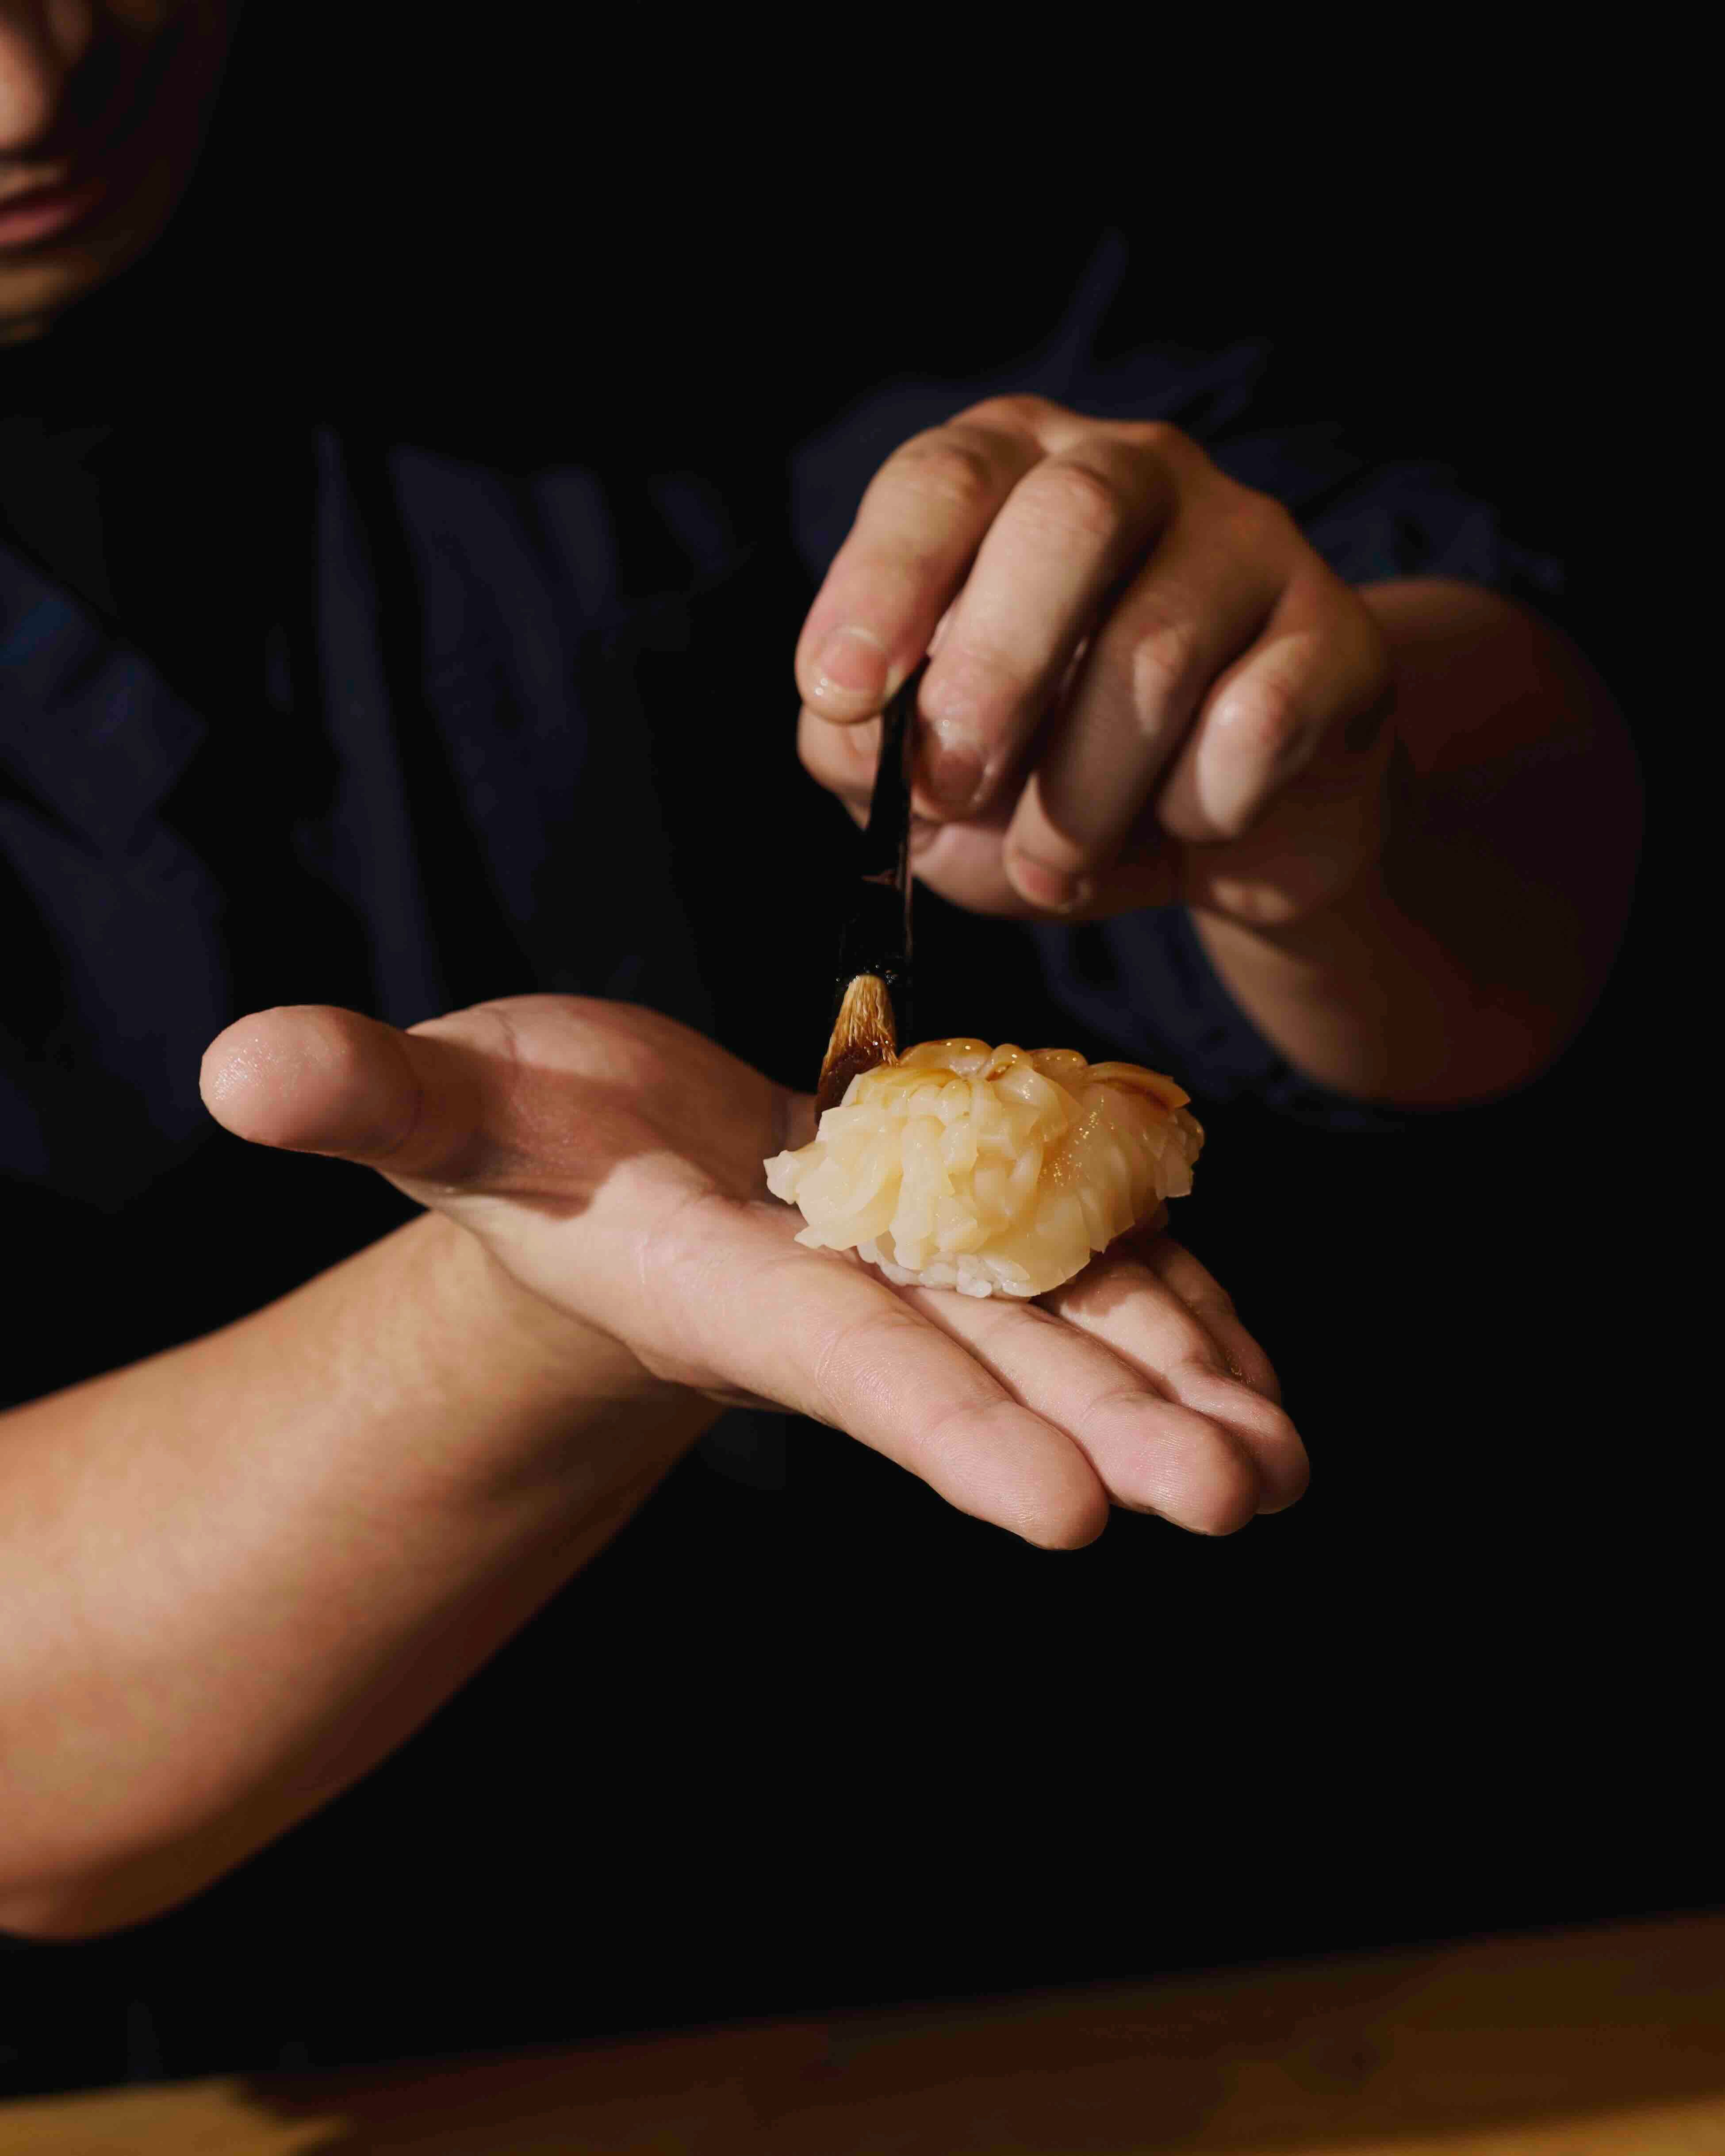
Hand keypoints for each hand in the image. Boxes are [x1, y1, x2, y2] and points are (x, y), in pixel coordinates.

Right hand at [203, 996, 1305, 1545]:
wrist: (620, 1179)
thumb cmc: (527, 1143)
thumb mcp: (458, 1105)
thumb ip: (371, 1096)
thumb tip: (241, 1068)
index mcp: (732, 1278)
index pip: (852, 1356)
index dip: (953, 1424)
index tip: (1075, 1510)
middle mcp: (843, 1296)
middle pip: (992, 1365)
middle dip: (1117, 1428)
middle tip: (1244, 1494)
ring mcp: (917, 1272)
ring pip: (1061, 1332)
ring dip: (1175, 1388)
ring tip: (1284, 1462)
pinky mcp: (961, 1235)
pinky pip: (1076, 1278)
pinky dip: (1162, 1313)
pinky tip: (1249, 1362)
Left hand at [796, 395, 1394, 927]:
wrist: (1219, 839)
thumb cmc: (1049, 779)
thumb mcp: (930, 773)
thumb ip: (866, 749)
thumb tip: (854, 733)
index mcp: (1012, 473)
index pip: (943, 480)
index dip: (884, 581)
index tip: (843, 691)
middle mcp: (1134, 471)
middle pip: (1069, 522)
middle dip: (994, 672)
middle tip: (952, 791)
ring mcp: (1250, 540)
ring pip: (1156, 651)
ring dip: (1082, 795)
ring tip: (1055, 866)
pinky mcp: (1340, 634)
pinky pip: (1259, 722)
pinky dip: (1202, 805)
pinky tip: (1193, 822)